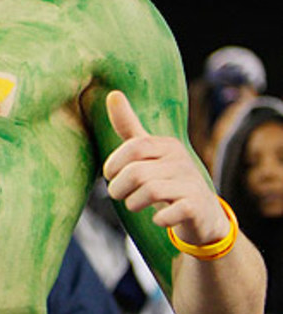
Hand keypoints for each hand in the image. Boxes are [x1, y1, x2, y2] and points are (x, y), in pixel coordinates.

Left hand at [102, 90, 228, 247]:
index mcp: (168, 146)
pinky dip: (159, 219)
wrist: (203, 215)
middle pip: (137, 173)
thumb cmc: (168, 181)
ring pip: (150, 191)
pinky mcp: (197, 207)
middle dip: (118, 188)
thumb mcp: (149, 153)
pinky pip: (171, 213)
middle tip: (118, 194)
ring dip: (133, 203)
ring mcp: (192, 183)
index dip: (114, 163)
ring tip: (134, 204)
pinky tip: (159, 220)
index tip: (110, 175)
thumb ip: (130, 128)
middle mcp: (182, 161)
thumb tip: (113, 94)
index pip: (135, 146)